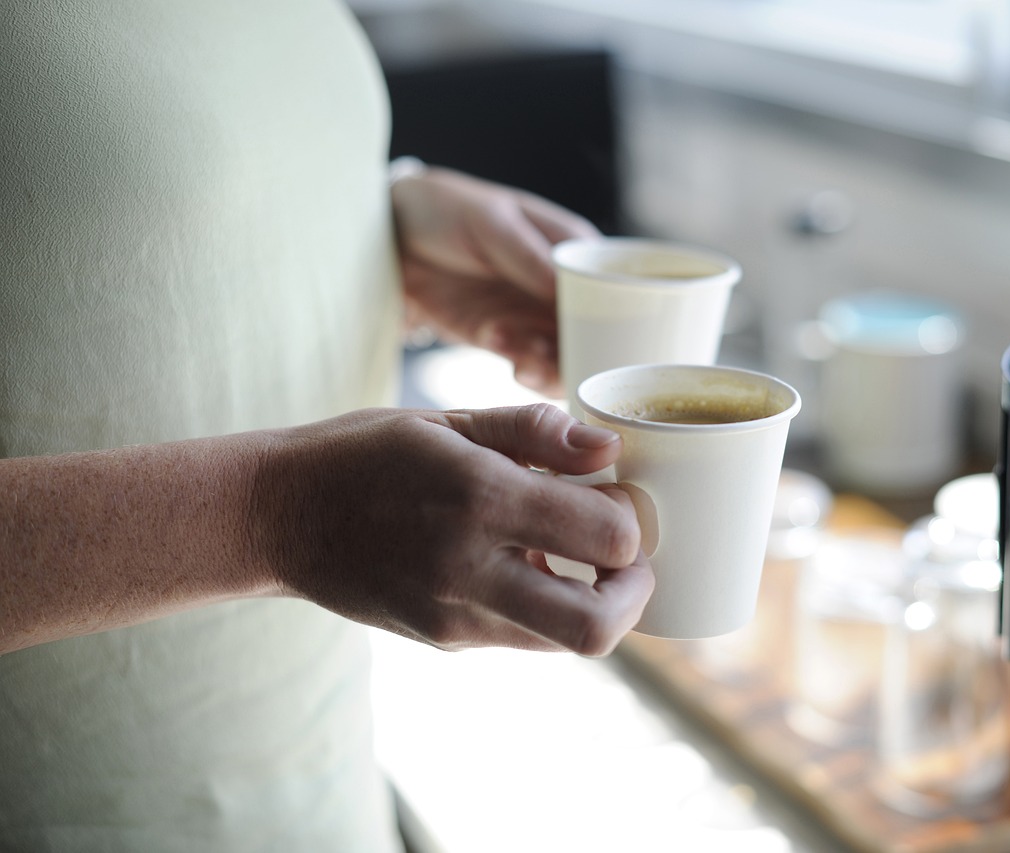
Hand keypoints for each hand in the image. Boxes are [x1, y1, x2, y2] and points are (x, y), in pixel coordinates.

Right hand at [255, 403, 653, 655]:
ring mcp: (452, 616)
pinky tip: (520, 565)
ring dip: (593, 605)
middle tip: (624, 557)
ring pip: (565, 642)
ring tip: (573, 557)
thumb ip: (534, 432)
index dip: (632, 520)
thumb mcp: (446, 422)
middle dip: (634, 593)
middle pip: (598, 627)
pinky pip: (522, 637)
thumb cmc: (366, 454)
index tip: (620, 498)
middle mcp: (469, 568)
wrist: (276, 515)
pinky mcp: (442, 639)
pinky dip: (545, 608)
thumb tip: (608, 451)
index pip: (608, 538)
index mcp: (479, 498)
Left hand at [391, 166, 599, 396]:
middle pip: (597, 333)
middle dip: (582, 354)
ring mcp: (535, 315)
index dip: (617, 319)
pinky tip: (497, 342)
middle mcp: (562, 288)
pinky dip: (523, 365)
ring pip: (567, 356)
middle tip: (552, 355)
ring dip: (549, 364)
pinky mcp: (506, 337)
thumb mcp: (490, 222)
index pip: (614, 289)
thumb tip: (568, 289)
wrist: (389, 239)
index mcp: (573, 249)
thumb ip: (529, 256)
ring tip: (519, 354)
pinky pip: (531, 363)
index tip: (601, 338)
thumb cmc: (445, 210)